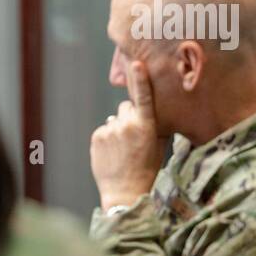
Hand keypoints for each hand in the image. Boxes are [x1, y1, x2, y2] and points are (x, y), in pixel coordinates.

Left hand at [90, 60, 163, 209]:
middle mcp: (127, 125)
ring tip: (122, 149)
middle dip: (130, 116)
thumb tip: (148, 110)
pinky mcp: (96, 137)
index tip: (136, 63)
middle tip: (133, 137)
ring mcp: (110, 130)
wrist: (125, 192)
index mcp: (146, 126)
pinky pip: (103, 130)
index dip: (140, 79)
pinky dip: (107, 138)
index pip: (143, 97)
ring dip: (117, 128)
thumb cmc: (147, 169)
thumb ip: (153, 125)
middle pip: (126, 107)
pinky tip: (112, 153)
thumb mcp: (158, 145)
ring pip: (114, 119)